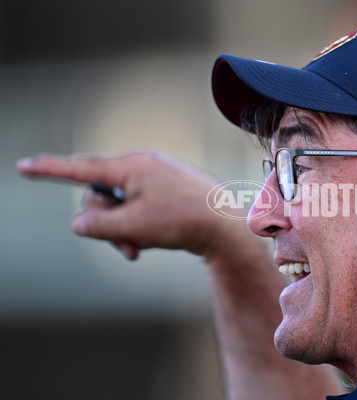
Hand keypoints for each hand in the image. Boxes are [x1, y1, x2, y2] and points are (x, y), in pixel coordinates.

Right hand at [17, 151, 244, 259]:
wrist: (229, 226)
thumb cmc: (182, 221)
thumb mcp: (132, 226)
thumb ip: (97, 224)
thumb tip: (78, 222)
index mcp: (131, 166)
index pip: (80, 168)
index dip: (48, 170)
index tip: (22, 166)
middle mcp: (142, 166)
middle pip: (100, 195)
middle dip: (104, 223)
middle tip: (125, 246)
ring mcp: (157, 178)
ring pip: (120, 205)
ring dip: (122, 230)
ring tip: (138, 248)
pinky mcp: (168, 191)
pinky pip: (140, 207)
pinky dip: (137, 227)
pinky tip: (148, 243)